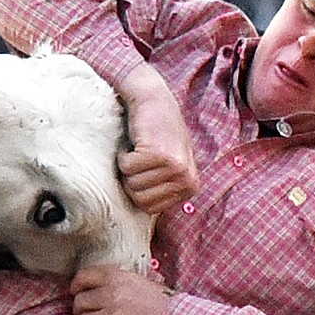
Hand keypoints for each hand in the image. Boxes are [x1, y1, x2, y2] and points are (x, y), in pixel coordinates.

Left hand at [70, 265, 172, 314]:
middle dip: (82, 311)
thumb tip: (97, 283)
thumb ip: (118, 280)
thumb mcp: (141, 281)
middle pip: (79, 303)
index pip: (82, 277)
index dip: (76, 287)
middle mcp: (112, 295)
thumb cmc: (163, 304)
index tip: (77, 293)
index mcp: (117, 277)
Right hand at [117, 65, 198, 213]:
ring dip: (128, 165)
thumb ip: (163, 190)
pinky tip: (136, 142)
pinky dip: (123, 154)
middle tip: (142, 158)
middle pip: (139, 198)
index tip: (147, 168)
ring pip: (132, 184)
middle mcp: (186, 179)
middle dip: (132, 178)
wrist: (153, 100)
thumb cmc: (156, 134)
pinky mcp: (158, 154)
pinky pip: (127, 167)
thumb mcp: (168, 167)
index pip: (149, 208)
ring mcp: (174, 167)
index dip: (138, 188)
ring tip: (140, 149)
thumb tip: (146, 215)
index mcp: (190, 187)